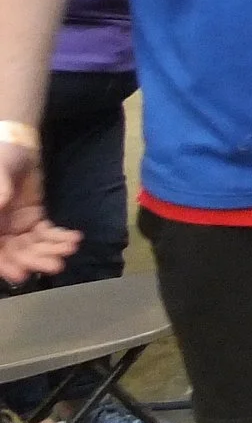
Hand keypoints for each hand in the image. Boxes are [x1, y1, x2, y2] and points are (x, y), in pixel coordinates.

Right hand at [0, 143, 77, 283]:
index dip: (5, 265)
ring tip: (70, 249)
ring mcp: (17, 226)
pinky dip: (59, 237)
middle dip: (35, 261)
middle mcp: (0, 230)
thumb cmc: (0, 158)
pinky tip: (73, 238)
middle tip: (56, 266)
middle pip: (15, 253)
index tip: (21, 274)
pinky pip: (46, 233)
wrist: (17, 148)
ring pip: (33, 246)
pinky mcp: (34, 218)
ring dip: (51, 250)